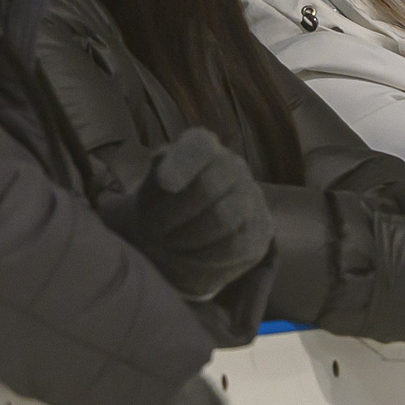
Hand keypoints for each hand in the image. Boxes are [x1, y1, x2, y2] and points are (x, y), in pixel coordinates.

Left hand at [101, 128, 271, 301]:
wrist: (178, 240)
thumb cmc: (158, 209)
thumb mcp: (145, 191)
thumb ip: (149, 181)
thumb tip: (152, 179)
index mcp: (200, 147)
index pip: (198, 146)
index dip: (183, 163)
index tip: (165, 183)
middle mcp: (230, 166)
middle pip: (208, 187)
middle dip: (174, 216)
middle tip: (154, 234)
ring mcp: (250, 198)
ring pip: (224, 217)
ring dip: (189, 238)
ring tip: (170, 247)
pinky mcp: (259, 232)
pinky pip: (236, 245)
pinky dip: (208, 256)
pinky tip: (192, 258)